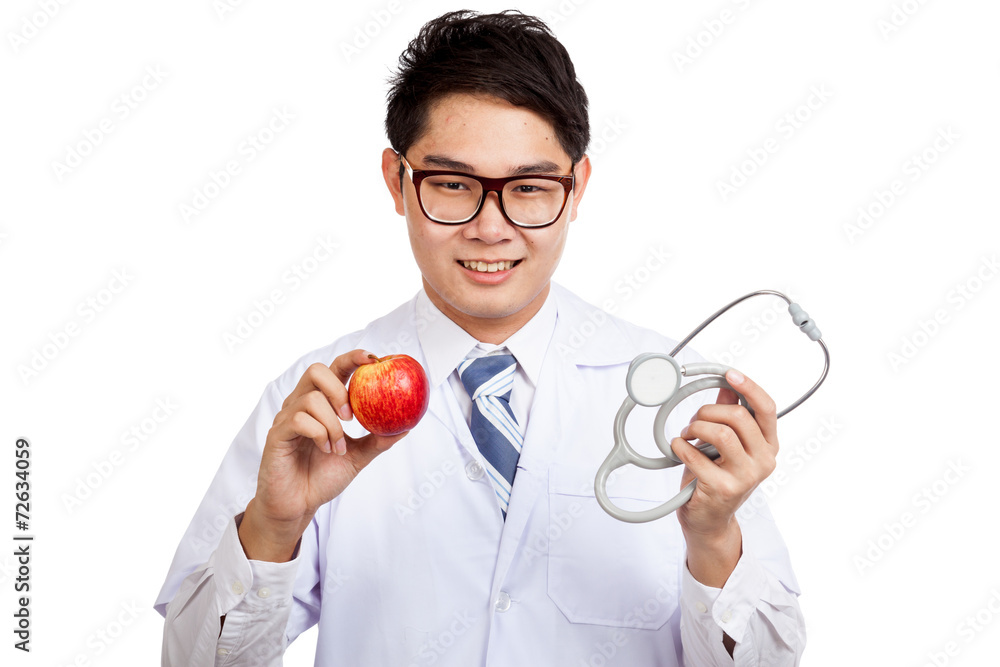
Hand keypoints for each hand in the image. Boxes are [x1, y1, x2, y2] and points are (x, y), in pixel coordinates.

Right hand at [239, 349, 408, 560]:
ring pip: (311, 398)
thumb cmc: (322, 477)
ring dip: (332, 425)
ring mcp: (287, 417)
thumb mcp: (357, 456)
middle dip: (339, 389)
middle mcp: (301, 404)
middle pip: (316, 370)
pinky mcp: (276, 434)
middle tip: (351, 415)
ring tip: (338, 448)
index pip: (335, 369)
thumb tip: (407, 425)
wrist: (298, 505)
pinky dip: (319, 434)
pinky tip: (326, 450)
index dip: (352, 359)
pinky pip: (298, 420)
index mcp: (321, 403)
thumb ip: (378, 440)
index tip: (374, 360)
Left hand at [670, 369, 777, 584]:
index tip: (729, 374)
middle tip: (694, 421)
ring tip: (686, 436)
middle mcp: (764, 461)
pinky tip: (678, 450)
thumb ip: (729, 416)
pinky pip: (696, 454)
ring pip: (720, 433)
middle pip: (738, 417)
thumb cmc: (716, 478)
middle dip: (708, 411)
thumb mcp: (726, 445)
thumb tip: (728, 387)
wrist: (709, 521)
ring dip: (695, 428)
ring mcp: (746, 477)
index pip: (767, 408)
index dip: (749, 387)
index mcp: (768, 446)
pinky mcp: (723, 488)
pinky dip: (680, 447)